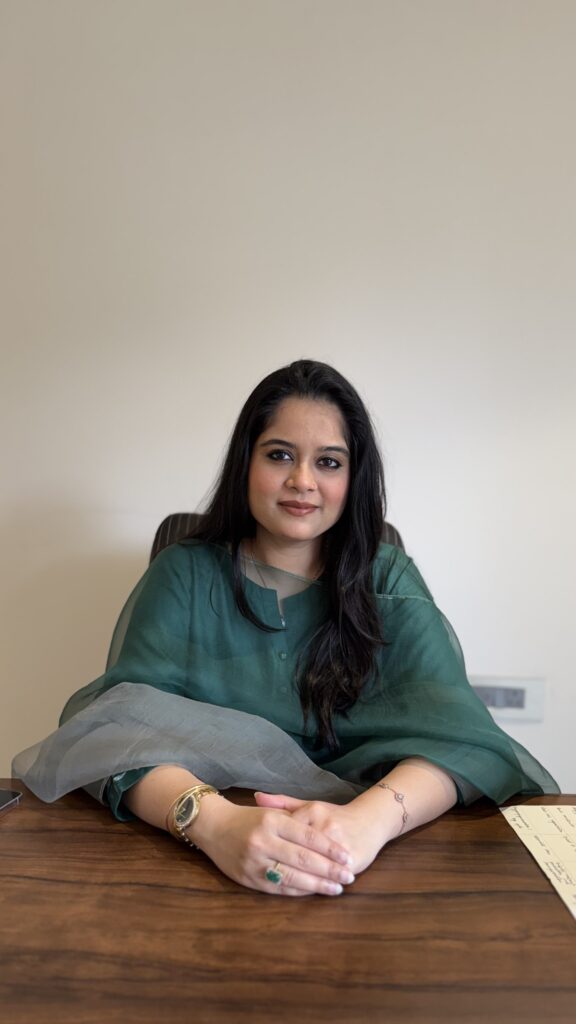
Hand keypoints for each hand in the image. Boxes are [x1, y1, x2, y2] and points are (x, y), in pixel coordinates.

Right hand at [191, 796, 355, 896]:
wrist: (213, 827)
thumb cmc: (249, 818)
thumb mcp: (271, 811)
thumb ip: (296, 819)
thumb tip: (329, 836)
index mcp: (272, 820)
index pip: (308, 836)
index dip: (329, 849)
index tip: (347, 857)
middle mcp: (263, 841)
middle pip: (303, 858)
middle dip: (329, 869)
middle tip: (349, 875)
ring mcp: (255, 862)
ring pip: (292, 876)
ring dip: (317, 884)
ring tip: (337, 887)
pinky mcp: (249, 879)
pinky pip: (279, 887)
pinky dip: (299, 891)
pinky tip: (314, 891)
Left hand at [253, 792, 387, 873]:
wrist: (370, 820)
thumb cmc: (334, 816)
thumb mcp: (308, 806)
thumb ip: (282, 803)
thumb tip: (257, 797)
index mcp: (313, 810)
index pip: (286, 831)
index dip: (272, 845)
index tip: (258, 853)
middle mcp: (325, 825)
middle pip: (298, 852)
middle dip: (280, 864)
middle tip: (263, 872)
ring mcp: (339, 843)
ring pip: (313, 866)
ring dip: (298, 879)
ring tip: (277, 886)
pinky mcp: (352, 858)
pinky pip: (329, 876)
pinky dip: (319, 884)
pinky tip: (308, 891)